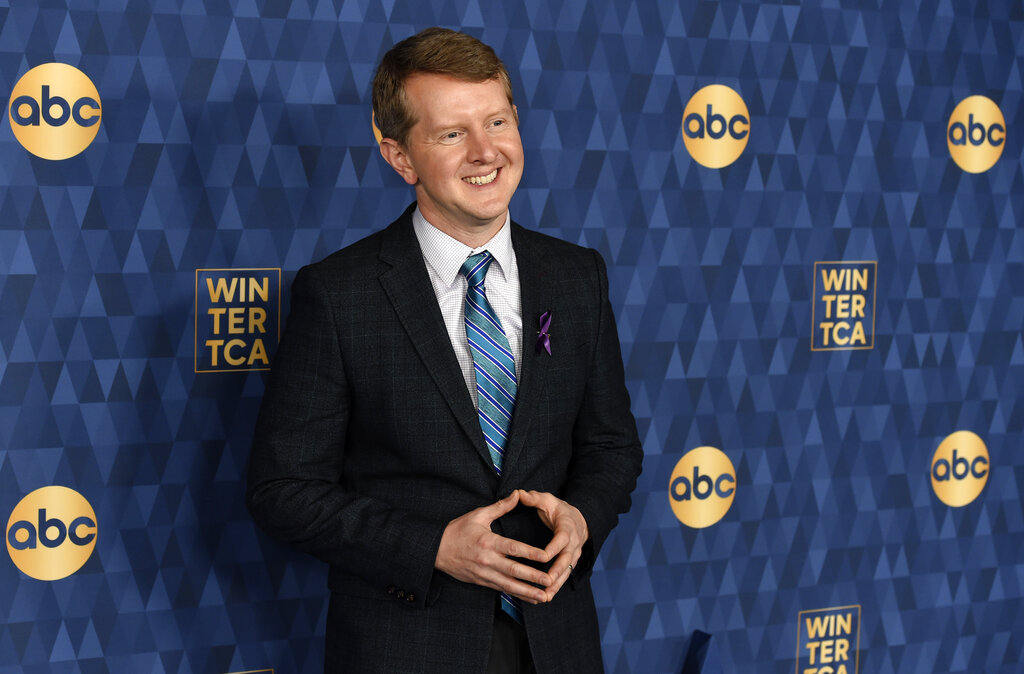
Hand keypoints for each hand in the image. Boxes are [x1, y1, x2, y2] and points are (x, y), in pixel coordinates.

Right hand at [435, 491, 553, 603]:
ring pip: (509, 585)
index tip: (546, 557)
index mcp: (488, 542)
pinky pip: (502, 590)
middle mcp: (487, 560)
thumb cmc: (458, 530)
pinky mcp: (482, 582)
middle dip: (533, 578)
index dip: (530, 553)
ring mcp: (484, 573)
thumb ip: (500, 507)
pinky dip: (517, 595)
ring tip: (544, 597)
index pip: (513, 548)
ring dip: (527, 592)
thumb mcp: (478, 515)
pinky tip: (530, 599)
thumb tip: (518, 495)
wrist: (435, 550)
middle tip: (550, 581)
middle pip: (514, 570)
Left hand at [516, 489, 588, 598]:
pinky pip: (564, 576)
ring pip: (566, 572)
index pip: (561, 539)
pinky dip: (556, 587)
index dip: (553, 548)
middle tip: (546, 582)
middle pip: (566, 560)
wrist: (579, 519)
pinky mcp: (571, 563)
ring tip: (545, 596)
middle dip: (556, 572)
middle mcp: (573, 543)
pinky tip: (546, 597)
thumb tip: (519, 493)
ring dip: (557, 584)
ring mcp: (574, 555)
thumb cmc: (559, 509)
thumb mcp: (548, 500)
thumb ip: (534, 498)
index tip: (543, 556)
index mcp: (567, 527)